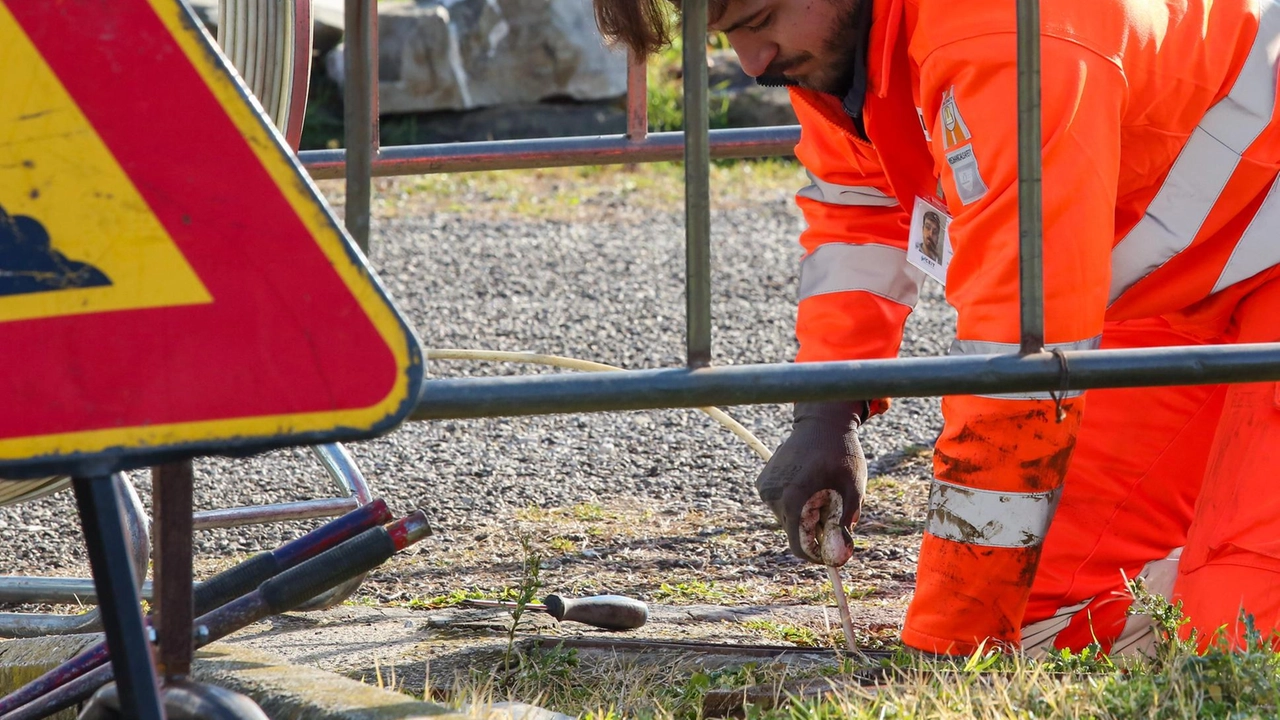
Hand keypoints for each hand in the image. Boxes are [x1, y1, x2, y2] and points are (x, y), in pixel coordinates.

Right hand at [755, 401, 867, 565]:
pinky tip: (809, 482)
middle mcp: (773, 497)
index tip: (833, 551)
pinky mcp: (763, 482)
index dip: (818, 554)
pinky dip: (796, 502)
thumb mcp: (852, 491)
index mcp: (793, 500)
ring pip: (788, 519)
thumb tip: (838, 556)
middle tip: (835, 509)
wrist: (822, 421)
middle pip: (794, 532)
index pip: (799, 546)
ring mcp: (765, 488)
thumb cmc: (841, 454)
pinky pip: (781, 505)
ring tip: (823, 490)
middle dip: (815, 529)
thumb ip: (843, 526)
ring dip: (806, 514)